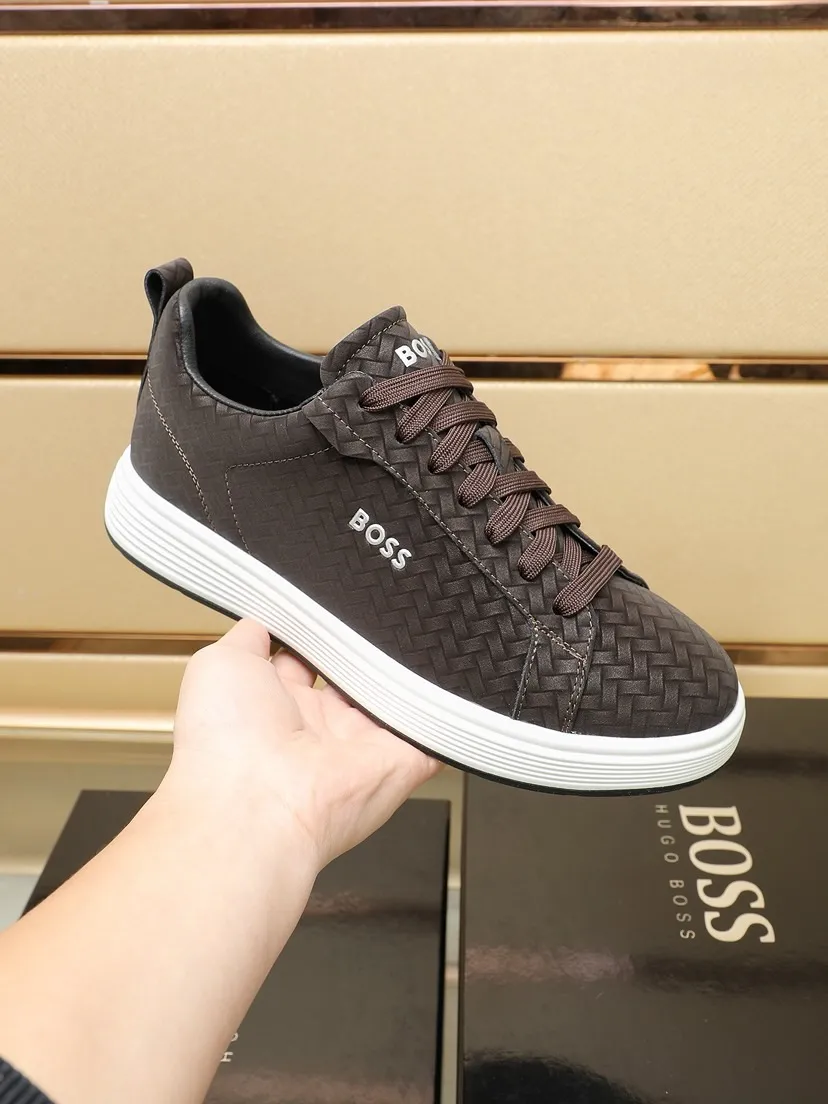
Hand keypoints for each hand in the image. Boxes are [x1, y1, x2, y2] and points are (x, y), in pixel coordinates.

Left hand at [170, 619, 441, 870]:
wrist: (257, 805)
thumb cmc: (225, 742)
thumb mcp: (219, 664)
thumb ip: (250, 636)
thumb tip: (267, 619)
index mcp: (273, 702)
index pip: (306, 656)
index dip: (320, 629)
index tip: (335, 602)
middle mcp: (317, 726)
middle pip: (356, 673)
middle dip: (366, 646)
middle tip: (377, 616)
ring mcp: (360, 745)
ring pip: (396, 696)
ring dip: (404, 669)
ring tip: (412, 634)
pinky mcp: (402, 762)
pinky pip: (435, 731)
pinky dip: (445, 709)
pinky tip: (447, 675)